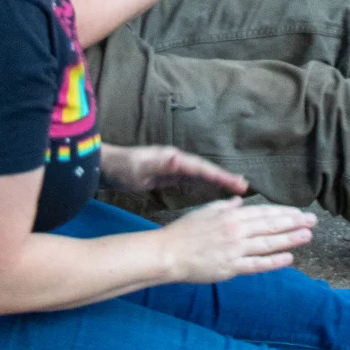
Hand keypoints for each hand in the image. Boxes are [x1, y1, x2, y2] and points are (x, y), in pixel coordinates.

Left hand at [100, 144, 249, 195]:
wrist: (105, 168)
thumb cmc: (121, 167)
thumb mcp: (138, 166)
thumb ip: (158, 162)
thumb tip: (178, 157)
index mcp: (173, 158)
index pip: (201, 168)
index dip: (219, 175)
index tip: (236, 182)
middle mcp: (176, 161)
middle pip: (205, 171)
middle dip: (224, 178)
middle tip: (244, 187)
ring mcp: (173, 168)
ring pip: (201, 176)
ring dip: (218, 182)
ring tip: (236, 190)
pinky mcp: (168, 176)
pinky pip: (192, 181)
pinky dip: (205, 186)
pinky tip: (213, 192)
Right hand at [160, 197, 315, 282]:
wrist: (167, 253)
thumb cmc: (184, 231)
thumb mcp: (207, 211)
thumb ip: (226, 206)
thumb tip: (240, 201)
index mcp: (231, 215)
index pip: (264, 213)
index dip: (284, 212)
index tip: (299, 212)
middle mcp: (236, 231)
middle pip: (271, 226)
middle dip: (294, 223)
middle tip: (313, 221)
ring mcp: (235, 250)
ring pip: (268, 244)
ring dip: (290, 239)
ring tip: (307, 236)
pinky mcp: (230, 268)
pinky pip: (256, 265)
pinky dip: (274, 262)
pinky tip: (289, 258)